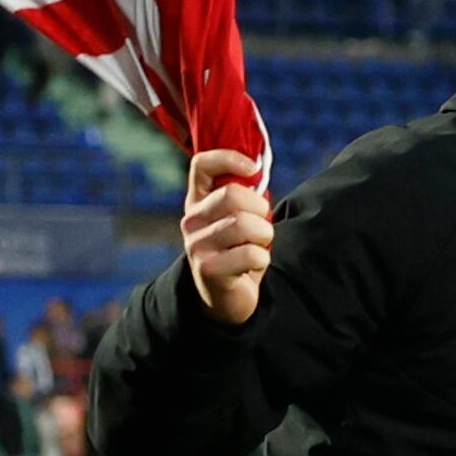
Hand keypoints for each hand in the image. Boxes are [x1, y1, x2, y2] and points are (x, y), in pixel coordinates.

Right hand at [181, 149, 271, 325]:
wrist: (225, 296)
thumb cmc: (238, 251)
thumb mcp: (238, 218)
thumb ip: (243, 195)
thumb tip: (256, 167)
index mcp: (197, 202)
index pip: (202, 165)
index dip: (229, 159)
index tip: (253, 169)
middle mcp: (191, 220)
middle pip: (234, 196)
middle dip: (261, 212)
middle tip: (261, 229)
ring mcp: (195, 245)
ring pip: (245, 225)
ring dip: (264, 237)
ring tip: (257, 248)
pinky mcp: (207, 269)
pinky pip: (251, 254)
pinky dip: (262, 260)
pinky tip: (251, 267)